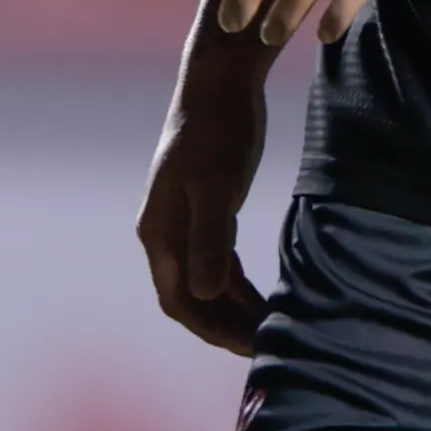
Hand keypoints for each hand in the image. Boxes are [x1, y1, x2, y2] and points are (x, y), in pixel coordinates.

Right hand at [137, 24, 273, 350]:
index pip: (177, 300)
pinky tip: (266, 299)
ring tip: (272, 330)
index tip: (248, 346)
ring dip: (234, 309)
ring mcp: (186, 222)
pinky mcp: (209, 210)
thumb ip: (209, 240)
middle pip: (190, 298)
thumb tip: (203, 296)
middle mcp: (166, 232)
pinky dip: (240, 286)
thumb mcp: (215, 187)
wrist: (220, 84)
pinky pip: (220, 262)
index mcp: (157, 231)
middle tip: (269, 346)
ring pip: (207, 283)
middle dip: (223, 326)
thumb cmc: (216, 132)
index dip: (209, 329)